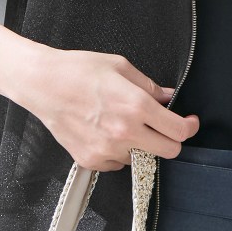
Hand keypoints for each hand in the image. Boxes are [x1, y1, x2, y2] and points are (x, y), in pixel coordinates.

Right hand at [16, 48, 198, 170]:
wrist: (41, 84)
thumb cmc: (78, 70)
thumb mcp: (120, 67)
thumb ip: (149, 86)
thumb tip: (167, 97)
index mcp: (136, 106)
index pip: (178, 131)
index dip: (190, 127)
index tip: (190, 123)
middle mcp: (124, 132)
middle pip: (168, 152)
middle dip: (170, 140)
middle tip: (162, 127)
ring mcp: (107, 150)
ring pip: (140, 157)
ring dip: (139, 144)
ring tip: (120, 123)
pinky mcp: (91, 160)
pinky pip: (117, 163)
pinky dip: (117, 151)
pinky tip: (104, 131)